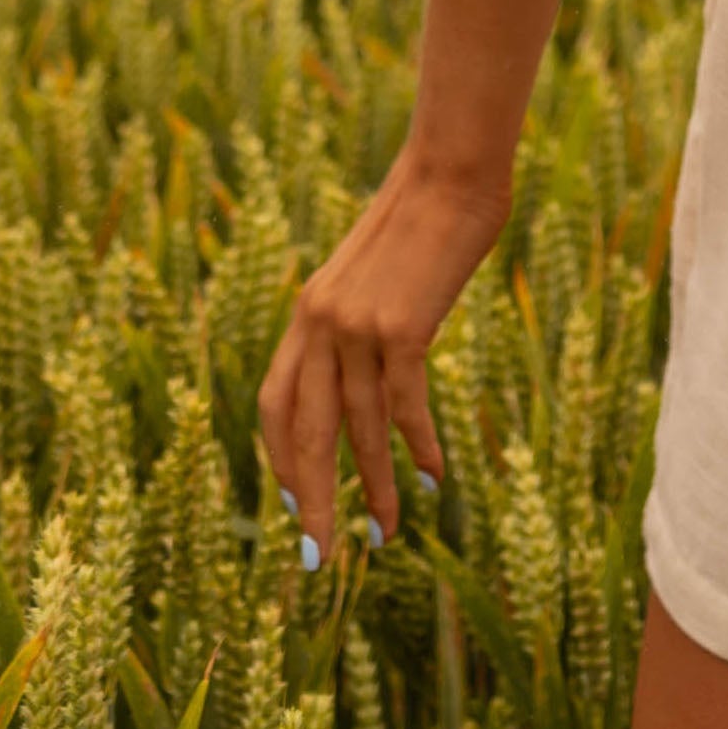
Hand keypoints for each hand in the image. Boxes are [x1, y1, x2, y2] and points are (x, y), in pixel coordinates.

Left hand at [257, 150, 502, 562]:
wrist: (450, 172)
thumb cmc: (423, 218)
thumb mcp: (373, 275)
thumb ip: (358, 321)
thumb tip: (370, 370)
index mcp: (307, 311)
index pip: (277, 404)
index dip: (283, 461)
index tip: (297, 505)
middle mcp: (319, 323)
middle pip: (304, 431)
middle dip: (311, 499)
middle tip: (319, 556)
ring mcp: (357, 325)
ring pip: (357, 428)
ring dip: (373, 486)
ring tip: (385, 532)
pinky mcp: (401, 326)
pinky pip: (404, 404)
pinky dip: (417, 446)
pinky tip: (431, 476)